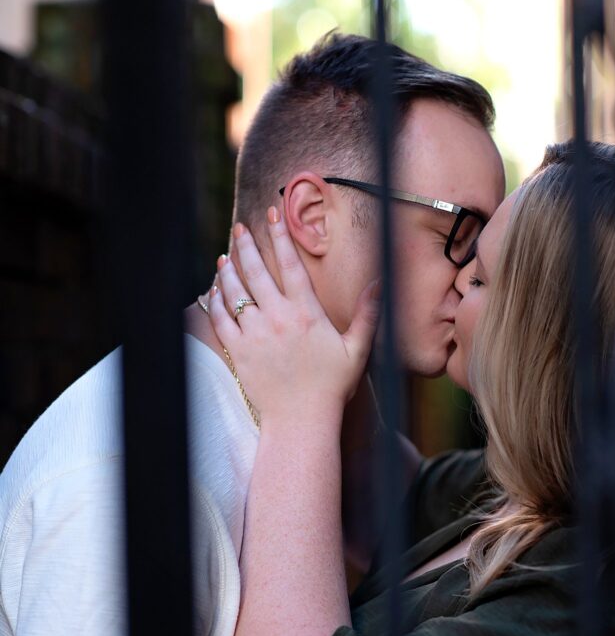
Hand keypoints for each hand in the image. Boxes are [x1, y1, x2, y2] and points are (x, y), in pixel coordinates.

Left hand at [208, 208, 380, 423]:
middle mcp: (278, 318)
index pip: (290, 265)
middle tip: (241, 227)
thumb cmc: (332, 387)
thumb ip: (368, 315)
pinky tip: (214, 289)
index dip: (281, 237)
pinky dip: (216, 301)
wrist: (301, 420)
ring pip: (235, 292)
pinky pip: (221, 319)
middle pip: (257, 271)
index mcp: (307, 313)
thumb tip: (379, 284)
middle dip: (247, 245)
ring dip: (229, 269)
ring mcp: (256, 333)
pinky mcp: (239, 351)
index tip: (273, 216)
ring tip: (225, 255)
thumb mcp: (357, 350)